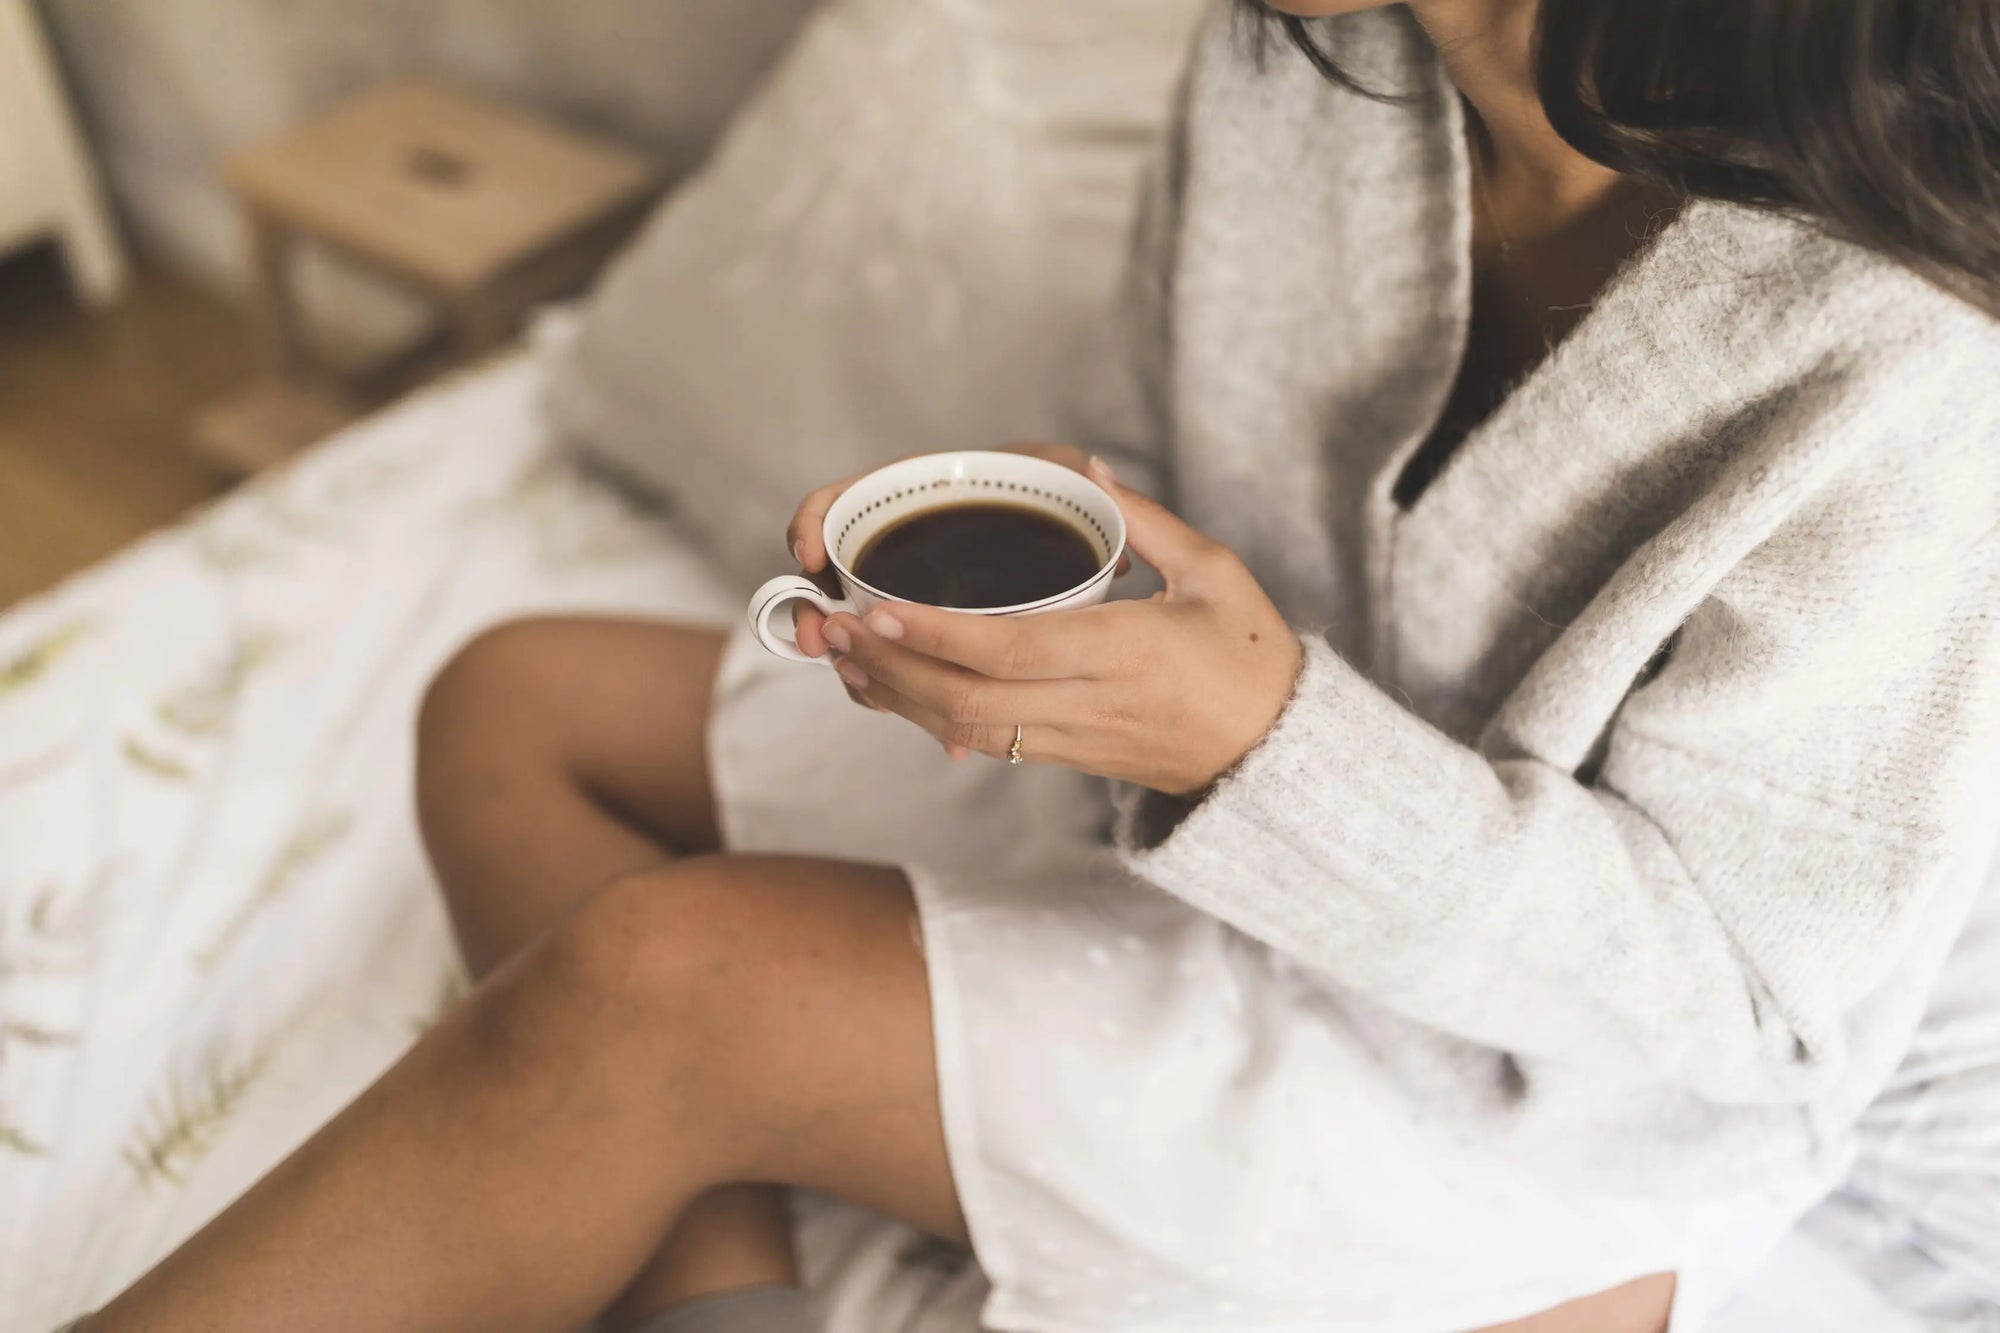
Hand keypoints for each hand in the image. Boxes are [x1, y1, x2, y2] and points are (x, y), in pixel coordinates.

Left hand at [819, 458, 1302, 795]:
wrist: (1277, 754)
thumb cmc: (1252, 657)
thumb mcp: (1216, 572)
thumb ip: (1146, 522)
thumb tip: (1086, 474)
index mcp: (1127, 655)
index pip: (1013, 651)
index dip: (939, 635)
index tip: (881, 608)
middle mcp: (1091, 704)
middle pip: (970, 699)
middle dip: (894, 667)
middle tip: (834, 628)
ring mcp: (1075, 739)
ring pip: (967, 728)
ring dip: (898, 696)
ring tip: (842, 657)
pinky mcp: (1066, 756)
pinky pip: (986, 742)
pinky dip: (930, 717)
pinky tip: (891, 688)